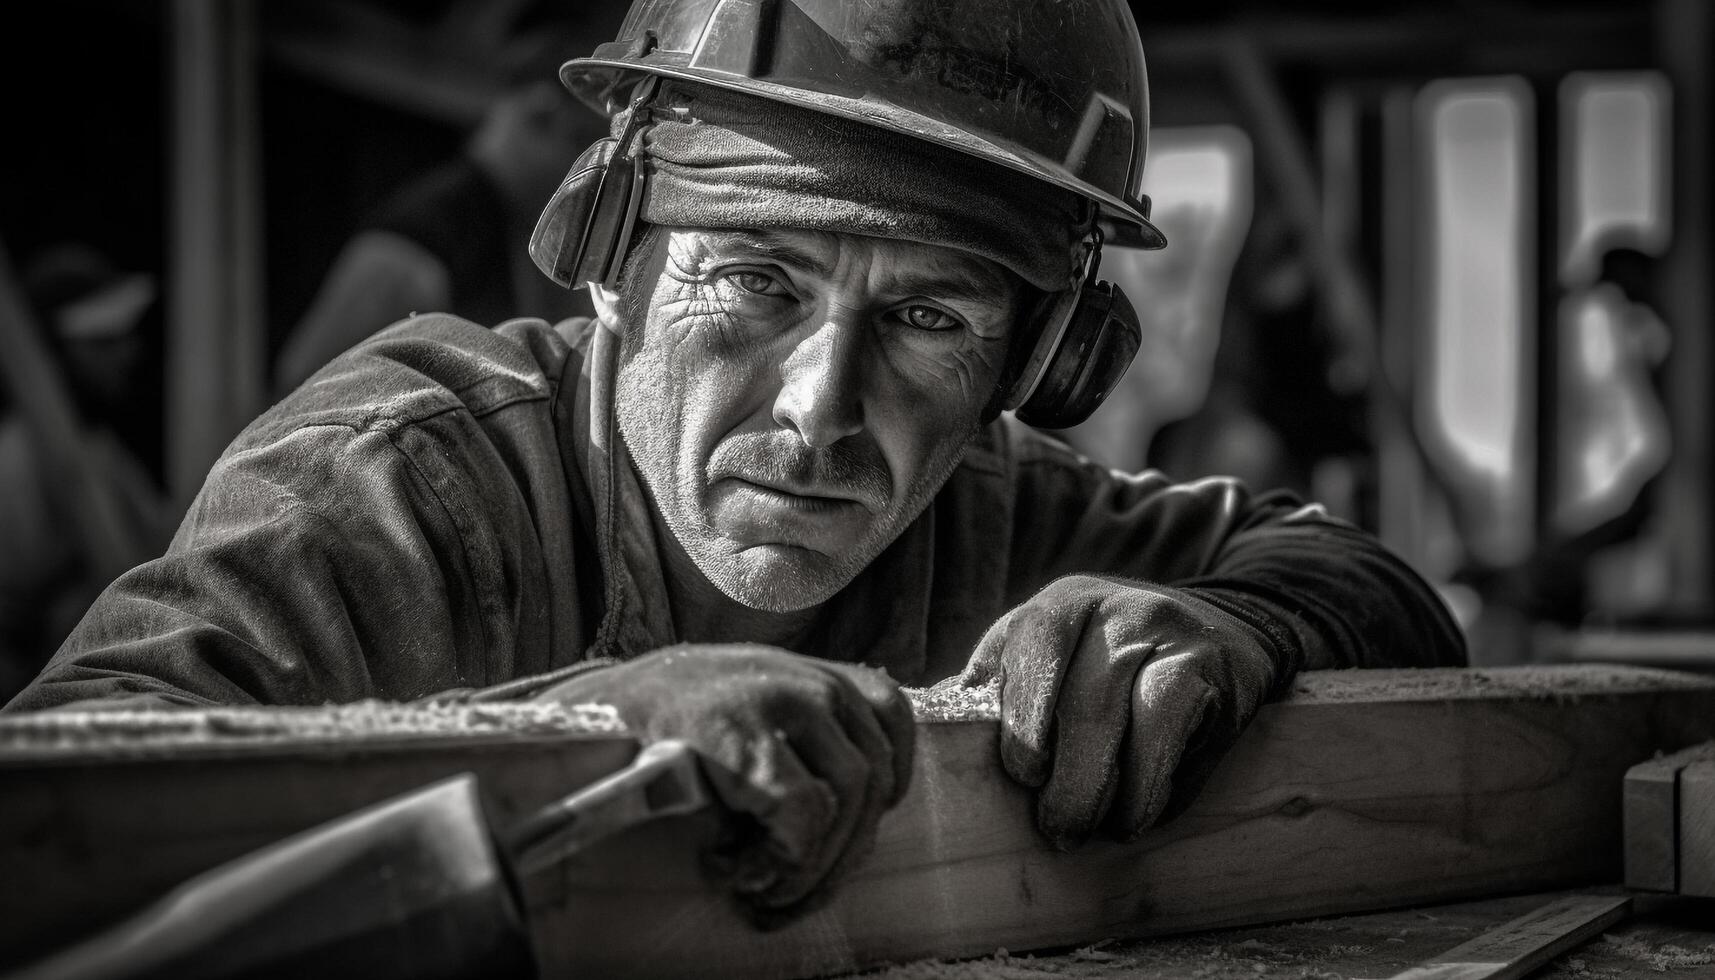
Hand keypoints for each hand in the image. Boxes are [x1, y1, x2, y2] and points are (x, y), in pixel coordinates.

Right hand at [536, 644, 913, 923]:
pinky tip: (730, 866)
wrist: (598, 713)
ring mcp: (786, 702)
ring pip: (845, 805)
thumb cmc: (679, 733)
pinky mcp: (748, 735)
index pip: (892, 728)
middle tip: (788, 900)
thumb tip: (848, 844)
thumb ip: (809, 750)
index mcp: (823, 676)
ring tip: (757, 888)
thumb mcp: (757, 719)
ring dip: (806, 867)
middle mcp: (815, 682)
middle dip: (837, 860)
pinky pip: (803, 815)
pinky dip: (776, 858)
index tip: (837, 835)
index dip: (881, 793)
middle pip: (872, 784)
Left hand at [957, 576, 1290, 848]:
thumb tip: (929, 736)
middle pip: (1082, 699)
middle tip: (1055, 829)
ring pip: (1130, 716)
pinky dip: (1149, 784)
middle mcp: (1117, 608)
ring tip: (1089, 829)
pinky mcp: (1212, 667)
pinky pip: (1173, 730)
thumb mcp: (1053, 656)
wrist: (1219, 632)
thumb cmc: (1109, 662)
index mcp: (1062, 603)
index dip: (1023, 717)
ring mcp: (1168, 633)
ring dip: (1105, 788)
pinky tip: (1135, 815)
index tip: (1021, 776)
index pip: (1033, 649)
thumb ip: (1001, 686)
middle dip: (1065, 777)